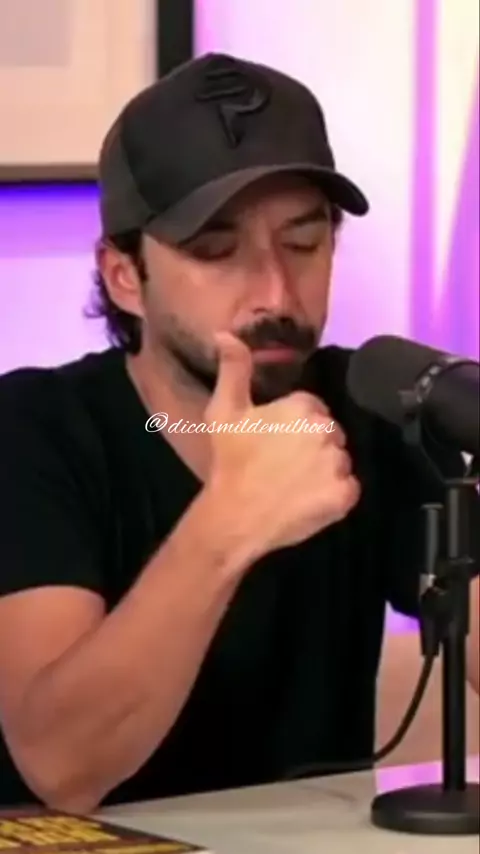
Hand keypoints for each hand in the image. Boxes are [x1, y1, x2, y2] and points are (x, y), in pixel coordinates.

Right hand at [204, 333, 360, 559]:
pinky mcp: (345, 495)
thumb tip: (226, 333)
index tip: (274, 442)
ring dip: (323, 469)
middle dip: (311, 445)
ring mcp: (339, 464)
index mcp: (303, 407)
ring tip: (294, 483)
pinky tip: (307, 499)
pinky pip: (348, 489)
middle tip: (282, 464)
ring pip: (339, 460)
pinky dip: (334, 494)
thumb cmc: (229, 462)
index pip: (311, 409)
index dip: (293, 425)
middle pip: (329, 433)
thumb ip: (233, 368)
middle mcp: (328, 431)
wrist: (234, 516)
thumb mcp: (223, 411)